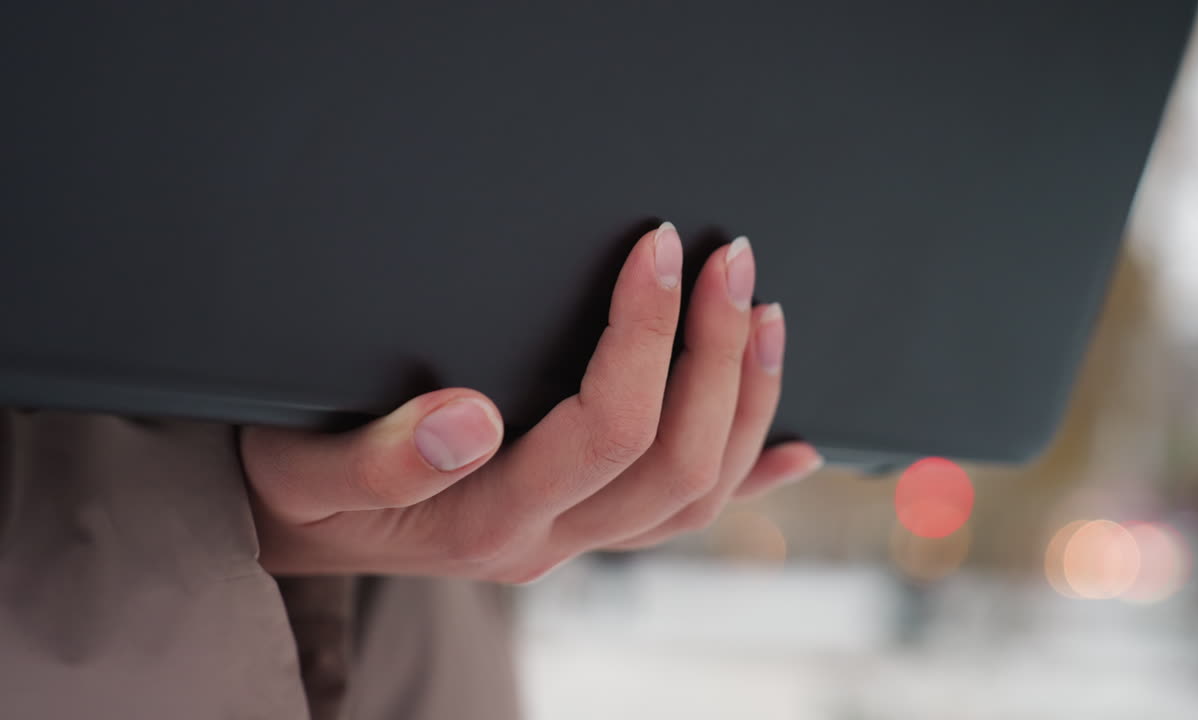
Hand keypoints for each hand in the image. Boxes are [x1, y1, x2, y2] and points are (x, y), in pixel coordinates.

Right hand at [241, 223, 822, 581]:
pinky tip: (796, 448)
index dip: (645, 335)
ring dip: (743, 401)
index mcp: (484, 519)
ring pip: (694, 492)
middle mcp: (545, 539)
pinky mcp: (579, 525)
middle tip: (729, 260)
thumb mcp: (304, 465)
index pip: (603, 431)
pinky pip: (683, 514)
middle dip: (714, 353)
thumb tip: (469, 418)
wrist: (293, 534)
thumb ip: (381, 453)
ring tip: (764, 315)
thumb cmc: (295, 485)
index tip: (656, 250)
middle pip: (673, 460)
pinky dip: (749, 477)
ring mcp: (571, 538)